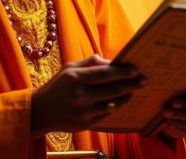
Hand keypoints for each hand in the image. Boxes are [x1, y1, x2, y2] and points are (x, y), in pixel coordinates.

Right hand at [30, 54, 145, 136]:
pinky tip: (118, 101)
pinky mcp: (86, 124)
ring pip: (113, 103)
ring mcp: (84, 112)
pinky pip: (107, 114)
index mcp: (76, 78)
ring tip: (132, 91)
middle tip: (144, 80)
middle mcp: (81, 95)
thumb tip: (111, 61)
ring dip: (126, 96)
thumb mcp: (69, 68)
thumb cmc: (58, 86)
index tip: (136, 69)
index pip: (106, 73)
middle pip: (114, 89)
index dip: (124, 71)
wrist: (41, 111)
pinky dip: (115, 106)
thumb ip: (90, 63)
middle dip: (132, 84)